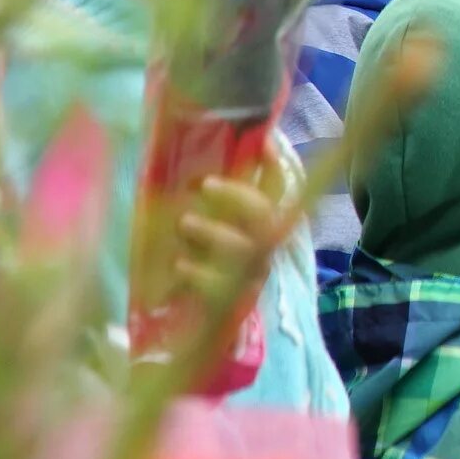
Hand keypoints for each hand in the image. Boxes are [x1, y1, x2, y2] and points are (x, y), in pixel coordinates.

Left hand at [174, 162, 294, 302]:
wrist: (213, 316)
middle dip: (239, 196)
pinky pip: (220, 284)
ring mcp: (252, 271)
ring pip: (243, 248)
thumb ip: (218, 198)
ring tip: (184, 222)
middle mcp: (265, 244)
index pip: (280, 189)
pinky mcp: (233, 298)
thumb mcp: (217, 224)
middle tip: (205, 184)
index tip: (262, 143)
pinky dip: (198, 272)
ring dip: (214, 231)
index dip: (275, 166)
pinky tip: (179, 264)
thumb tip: (211, 159)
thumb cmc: (211, 258)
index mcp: (265, 221)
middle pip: (265, 215)